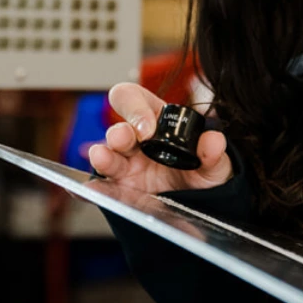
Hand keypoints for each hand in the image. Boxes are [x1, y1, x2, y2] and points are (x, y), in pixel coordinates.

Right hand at [86, 82, 233, 193]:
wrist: (202, 204)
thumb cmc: (202, 172)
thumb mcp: (215, 163)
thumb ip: (214, 152)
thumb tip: (213, 141)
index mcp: (154, 121)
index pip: (133, 99)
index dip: (134, 107)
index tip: (148, 128)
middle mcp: (135, 142)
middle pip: (116, 129)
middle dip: (119, 133)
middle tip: (130, 140)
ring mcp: (125, 166)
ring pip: (105, 155)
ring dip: (102, 155)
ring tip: (105, 159)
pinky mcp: (121, 190)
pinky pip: (100, 188)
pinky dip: (91, 190)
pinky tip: (87, 191)